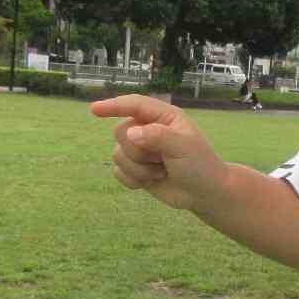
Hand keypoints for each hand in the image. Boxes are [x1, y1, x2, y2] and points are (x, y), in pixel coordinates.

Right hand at [90, 95, 225, 212]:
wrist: (204, 193)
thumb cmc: (199, 164)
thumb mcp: (183, 146)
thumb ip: (157, 136)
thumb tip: (131, 133)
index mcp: (163, 116)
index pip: (134, 105)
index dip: (113, 106)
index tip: (94, 110)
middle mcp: (148, 129)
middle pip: (121, 133)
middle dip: (139, 152)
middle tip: (163, 160)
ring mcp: (141, 150)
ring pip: (118, 155)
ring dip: (139, 169)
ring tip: (161, 171)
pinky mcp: (135, 169)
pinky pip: (118, 172)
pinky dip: (132, 180)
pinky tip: (150, 182)